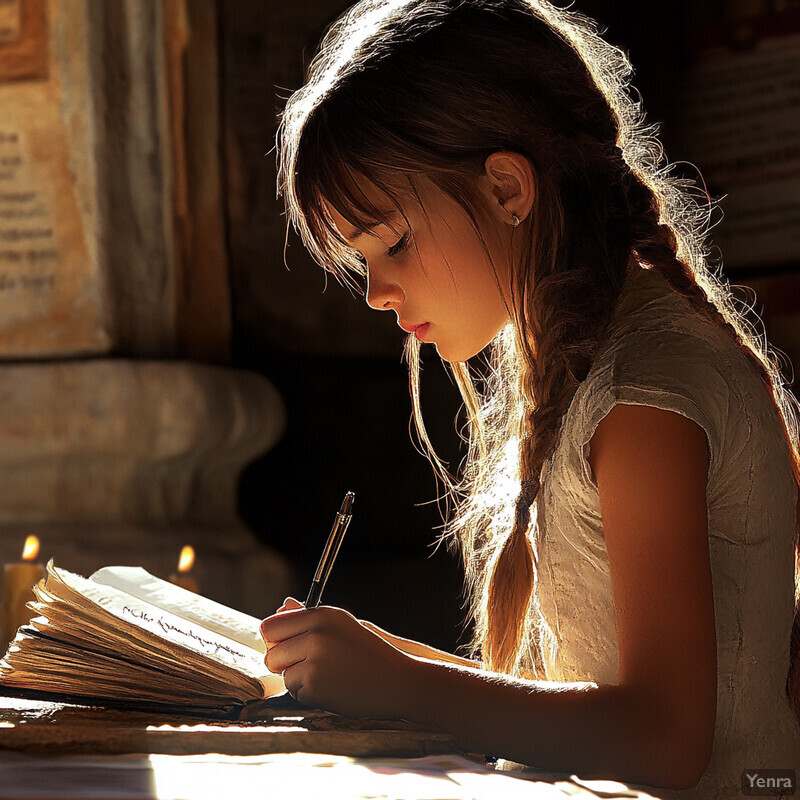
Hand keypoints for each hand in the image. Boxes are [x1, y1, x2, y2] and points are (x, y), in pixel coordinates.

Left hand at [260, 598, 416, 718]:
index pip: (271, 626)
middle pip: (271, 654)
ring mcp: (316, 661)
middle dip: (283, 664)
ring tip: (328, 676)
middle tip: (309, 665)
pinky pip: (296, 693)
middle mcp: (317, 634)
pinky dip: (310, 695)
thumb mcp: (340, 626)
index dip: (275, 641)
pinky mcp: (316, 686)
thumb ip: (308, 616)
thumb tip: (282, 605)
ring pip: (283, 676)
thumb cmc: (368, 652)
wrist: (397, 681)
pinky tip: (332, 688)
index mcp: (322, 615)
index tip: (288, 647)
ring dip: (299, 681)